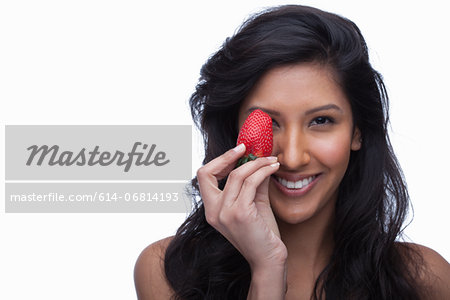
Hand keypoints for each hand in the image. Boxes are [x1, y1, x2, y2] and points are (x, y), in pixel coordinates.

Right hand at [196, 144, 287, 269]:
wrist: (269, 260)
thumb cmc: (261, 235)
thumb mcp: (254, 203)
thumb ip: (253, 182)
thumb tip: (258, 159)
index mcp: (212, 210)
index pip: (204, 177)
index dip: (219, 161)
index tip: (238, 151)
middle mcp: (213, 212)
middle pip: (207, 172)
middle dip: (227, 156)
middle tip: (246, 148)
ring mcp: (225, 213)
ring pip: (236, 174)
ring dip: (256, 162)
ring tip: (271, 160)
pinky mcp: (240, 213)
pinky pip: (250, 183)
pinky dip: (263, 171)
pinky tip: (273, 168)